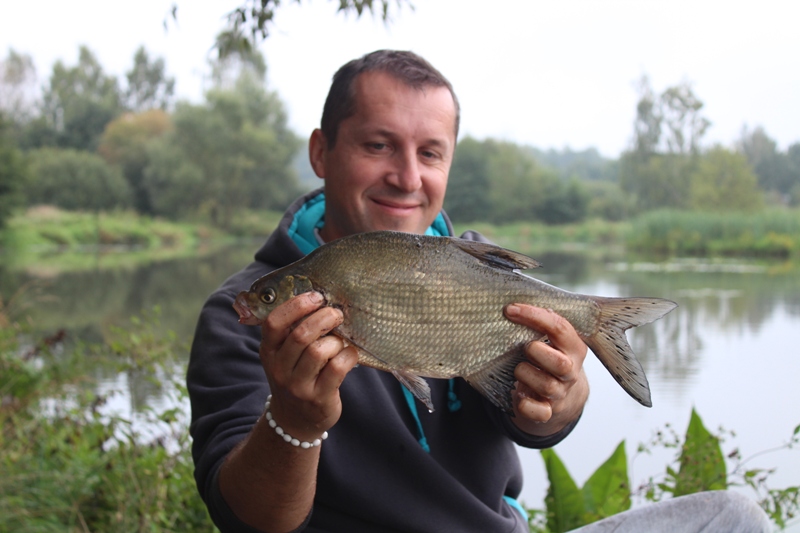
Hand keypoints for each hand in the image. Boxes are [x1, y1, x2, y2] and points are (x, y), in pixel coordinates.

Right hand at [259, 291, 358, 440]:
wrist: (295, 420)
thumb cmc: (295, 377)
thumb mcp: (283, 356)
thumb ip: (293, 332)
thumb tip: (321, 300)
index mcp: (268, 352)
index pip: (274, 323)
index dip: (296, 305)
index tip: (316, 297)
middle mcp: (279, 369)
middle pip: (301, 334)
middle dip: (324, 318)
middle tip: (336, 314)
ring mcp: (298, 386)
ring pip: (319, 351)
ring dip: (336, 340)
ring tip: (339, 342)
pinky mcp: (319, 398)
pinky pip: (337, 368)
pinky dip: (348, 355)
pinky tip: (349, 354)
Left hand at [504, 304, 588, 435]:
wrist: (562, 400)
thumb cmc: (549, 361)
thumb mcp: (551, 341)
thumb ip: (540, 325)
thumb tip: (511, 304)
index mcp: (573, 348)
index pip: (560, 327)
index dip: (534, 316)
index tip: (510, 310)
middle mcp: (570, 371)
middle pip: (560, 363)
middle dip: (535, 351)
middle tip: (523, 347)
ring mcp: (561, 393)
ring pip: (546, 385)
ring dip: (524, 374)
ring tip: (517, 369)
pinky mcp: (549, 412)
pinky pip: (538, 411)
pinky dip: (525, 403)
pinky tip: (518, 393)